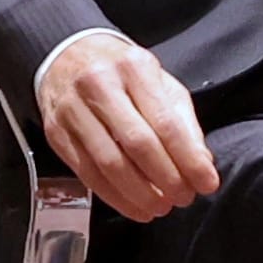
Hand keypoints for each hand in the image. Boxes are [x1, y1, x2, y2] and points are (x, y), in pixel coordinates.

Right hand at [35, 30, 218, 222]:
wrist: (66, 55)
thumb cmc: (122, 72)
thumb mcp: (159, 82)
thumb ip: (182, 120)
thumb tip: (202, 162)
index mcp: (135, 68)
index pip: (166, 122)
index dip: (189, 158)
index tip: (207, 183)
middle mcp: (100, 86)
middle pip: (137, 144)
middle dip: (166, 178)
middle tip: (184, 198)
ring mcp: (73, 110)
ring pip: (108, 163)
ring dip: (139, 193)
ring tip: (161, 207)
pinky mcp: (56, 133)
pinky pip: (86, 172)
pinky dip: (113, 195)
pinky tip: (133, 206)